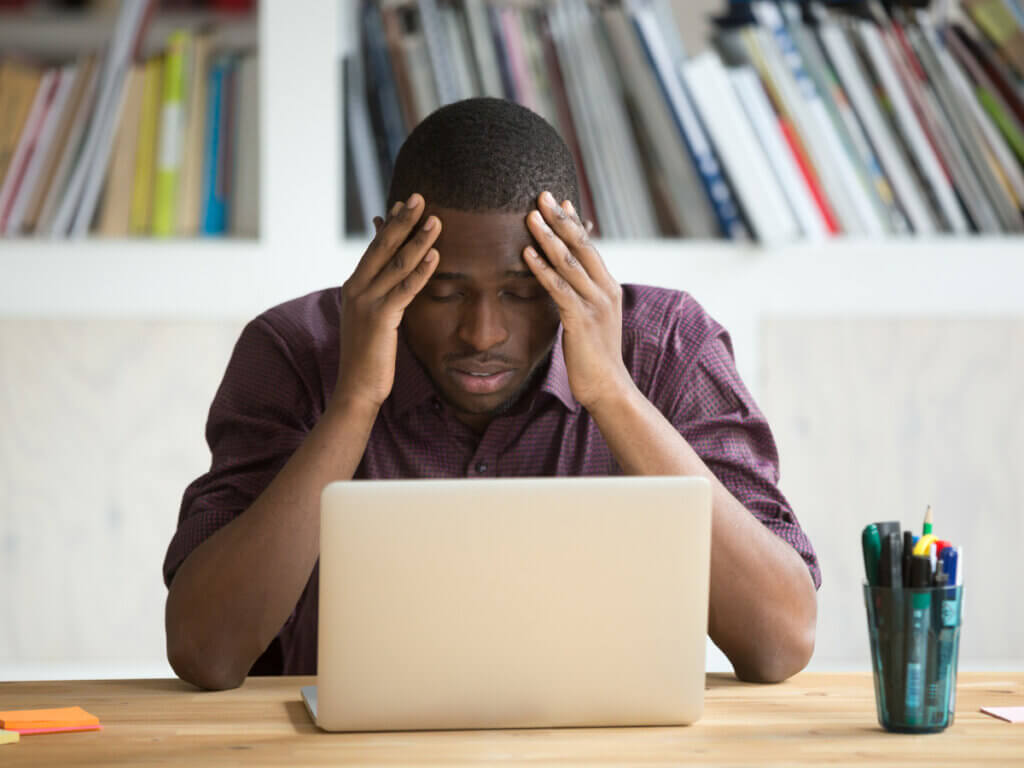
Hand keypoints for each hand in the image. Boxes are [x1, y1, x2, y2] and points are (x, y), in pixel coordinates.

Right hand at [332, 194, 440, 412]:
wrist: (356, 388)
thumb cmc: (369, 357)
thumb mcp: (371, 320)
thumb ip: (381, 296)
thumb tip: (393, 280)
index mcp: (354, 286)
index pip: (375, 248)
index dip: (391, 225)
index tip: (405, 204)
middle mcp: (357, 289)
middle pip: (383, 247)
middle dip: (403, 220)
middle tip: (420, 197)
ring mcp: (366, 302)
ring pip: (397, 264)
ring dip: (418, 239)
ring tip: (436, 220)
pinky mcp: (380, 319)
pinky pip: (404, 289)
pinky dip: (421, 271)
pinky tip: (435, 256)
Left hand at [523, 190, 633, 412]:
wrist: (608, 388)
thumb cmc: (595, 356)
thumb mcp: (593, 319)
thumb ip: (584, 297)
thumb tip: (569, 280)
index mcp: (608, 287)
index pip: (590, 247)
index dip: (574, 223)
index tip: (560, 201)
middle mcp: (605, 290)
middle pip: (581, 246)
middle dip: (560, 219)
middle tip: (542, 195)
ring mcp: (595, 305)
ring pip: (568, 263)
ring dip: (547, 237)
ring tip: (530, 217)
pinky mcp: (580, 320)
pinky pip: (558, 289)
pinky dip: (541, 269)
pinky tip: (526, 255)